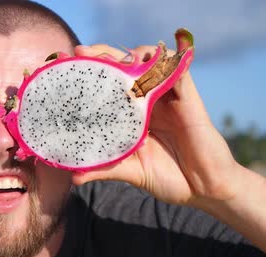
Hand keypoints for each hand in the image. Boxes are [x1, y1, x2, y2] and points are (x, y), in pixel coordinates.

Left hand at [71, 44, 240, 207]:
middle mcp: (148, 101)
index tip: (68, 65)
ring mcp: (167, 97)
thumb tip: (74, 177)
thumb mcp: (130, 171)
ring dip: (131, 53)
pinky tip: (146, 59)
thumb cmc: (168, 178)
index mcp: (132, 114)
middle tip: (82, 51)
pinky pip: (177, 70)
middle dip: (103, 54)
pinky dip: (164, 60)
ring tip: (111, 57)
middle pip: (125, 66)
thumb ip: (104, 170)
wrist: (203, 189)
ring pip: (150, 61)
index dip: (91, 72)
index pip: (109, 85)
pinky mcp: (188, 97)